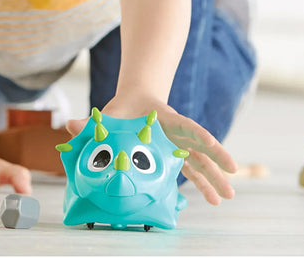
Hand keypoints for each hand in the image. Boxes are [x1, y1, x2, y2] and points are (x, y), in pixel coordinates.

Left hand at [66, 97, 236, 205]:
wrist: (133, 101)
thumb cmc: (121, 109)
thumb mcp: (108, 115)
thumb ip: (90, 122)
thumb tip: (70, 126)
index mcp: (166, 118)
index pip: (188, 127)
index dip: (203, 138)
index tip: (216, 147)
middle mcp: (177, 131)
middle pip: (201, 146)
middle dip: (217, 162)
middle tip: (233, 178)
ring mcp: (178, 143)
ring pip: (200, 161)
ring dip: (214, 178)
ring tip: (228, 198)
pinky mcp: (175, 154)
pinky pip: (192, 170)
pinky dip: (202, 184)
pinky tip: (212, 200)